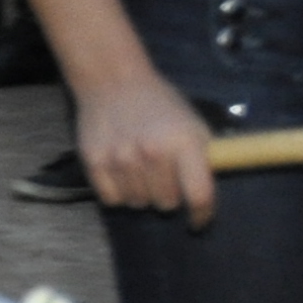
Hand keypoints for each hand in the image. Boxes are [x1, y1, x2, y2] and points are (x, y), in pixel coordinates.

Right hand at [76, 69, 220, 227]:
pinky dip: (118, 193)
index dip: (202, 215)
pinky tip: (121, 174)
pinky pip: (112, 199)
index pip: (198, 195)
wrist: (113, 81)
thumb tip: (207, 193)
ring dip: (142, 194)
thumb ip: (202, 158)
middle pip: (166, 204)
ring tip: (140, 171)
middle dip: (168, 196)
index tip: (198, 221)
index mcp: (184, 143)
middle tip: (163, 178)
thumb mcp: (192, 124)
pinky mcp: (95, 162)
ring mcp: (121, 159)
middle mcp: (153, 153)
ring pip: (138, 203)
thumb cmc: (160, 104)